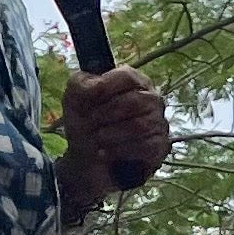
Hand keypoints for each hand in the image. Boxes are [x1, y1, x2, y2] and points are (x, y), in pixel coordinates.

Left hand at [58, 62, 168, 213]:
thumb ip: (80, 84)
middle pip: (133, 102)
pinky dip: (120, 151)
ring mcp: (158, 122)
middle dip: (105, 115)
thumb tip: (97, 86)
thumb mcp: (74, 98)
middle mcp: (151, 98)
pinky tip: (106, 152)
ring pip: (139, 126)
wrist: (86, 158)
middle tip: (90, 123)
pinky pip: (146, 146)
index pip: (127, 76)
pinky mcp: (159, 146)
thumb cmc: (85, 121)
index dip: (105, 87)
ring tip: (97, 139)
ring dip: (111, 134)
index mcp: (133, 81)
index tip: (88, 99)